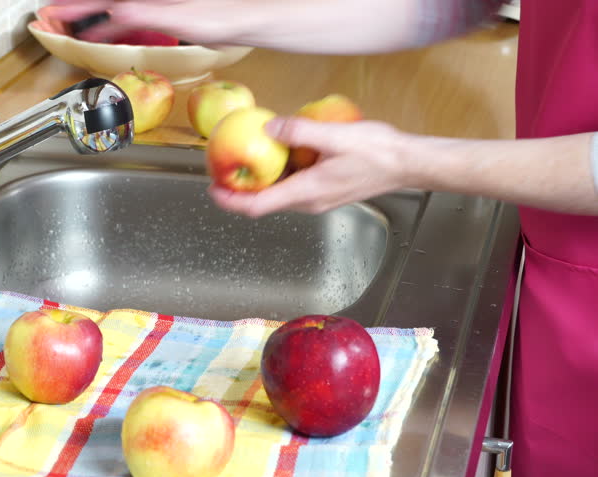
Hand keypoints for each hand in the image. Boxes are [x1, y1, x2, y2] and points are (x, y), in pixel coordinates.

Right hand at [48, 0, 281, 45]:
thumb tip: (114, 13)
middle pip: (104, 0)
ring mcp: (154, 3)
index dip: (74, 6)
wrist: (246, 17)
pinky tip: (107, 23)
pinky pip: (126, 12)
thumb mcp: (179, 18)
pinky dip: (111, 18)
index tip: (53, 12)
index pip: (102, 0)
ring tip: (70, 16)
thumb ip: (143, 13)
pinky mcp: (163, 10)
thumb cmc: (220, 17)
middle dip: (76, 6)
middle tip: (52, 13)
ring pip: (113, 5)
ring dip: (90, 11)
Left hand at [209, 118, 410, 216]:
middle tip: (220, 170)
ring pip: (279, 195)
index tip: (212, 189)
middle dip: (239, 191)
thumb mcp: (335, 135)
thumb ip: (299, 131)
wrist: (408, 163)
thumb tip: (269, 127)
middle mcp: (310, 201)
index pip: (258, 206)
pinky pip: (294, 187)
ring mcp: (318, 198)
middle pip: (264, 203)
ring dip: (259, 182)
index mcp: (307, 192)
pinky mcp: (326, 191)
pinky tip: (278, 154)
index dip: (230, 201)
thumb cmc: (378, 152)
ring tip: (243, 160)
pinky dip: (279, 175)